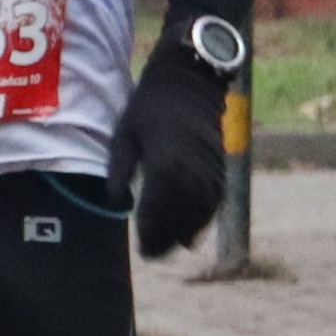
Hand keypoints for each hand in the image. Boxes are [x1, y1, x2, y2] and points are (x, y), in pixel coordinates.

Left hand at [117, 35, 232, 258]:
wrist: (190, 80)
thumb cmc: (150, 105)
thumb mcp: (125, 134)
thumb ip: (120, 170)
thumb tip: (115, 201)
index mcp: (164, 162)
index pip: (158, 208)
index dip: (150, 232)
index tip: (141, 249)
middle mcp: (191, 169)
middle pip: (181, 215)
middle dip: (167, 238)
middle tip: (152, 255)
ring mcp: (209, 168)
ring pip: (201, 212)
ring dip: (186, 233)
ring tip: (170, 248)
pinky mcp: (220, 166)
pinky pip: (214, 201)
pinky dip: (204, 220)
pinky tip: (193, 234)